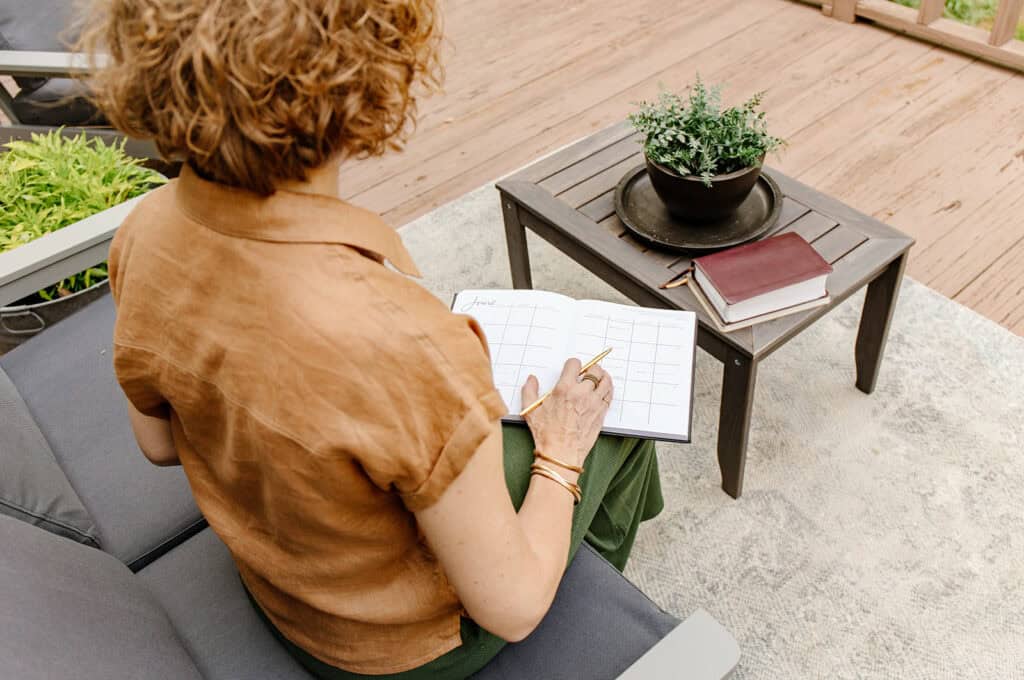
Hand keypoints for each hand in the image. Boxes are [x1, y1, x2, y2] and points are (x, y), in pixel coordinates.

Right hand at [520, 358, 612, 472]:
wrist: (561, 453)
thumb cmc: (546, 434)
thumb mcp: (530, 410)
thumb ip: (529, 390)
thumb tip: (531, 379)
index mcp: (564, 389)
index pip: (575, 364)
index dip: (573, 364)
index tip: (572, 369)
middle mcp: (582, 393)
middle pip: (594, 370)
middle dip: (591, 368)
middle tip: (587, 372)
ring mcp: (594, 403)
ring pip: (606, 381)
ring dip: (603, 376)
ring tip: (599, 377)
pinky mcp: (601, 413)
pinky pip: (609, 395)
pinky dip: (608, 389)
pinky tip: (603, 390)